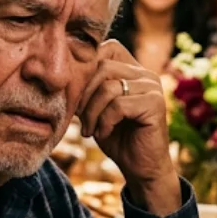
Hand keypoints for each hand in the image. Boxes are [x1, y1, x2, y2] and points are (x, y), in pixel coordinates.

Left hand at [78, 41, 179, 215]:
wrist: (141, 168)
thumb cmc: (117, 138)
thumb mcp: (95, 108)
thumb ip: (87, 88)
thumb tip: (61, 72)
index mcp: (133, 70)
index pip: (106, 48)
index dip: (86, 69)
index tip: (77, 97)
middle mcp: (146, 74)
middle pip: (103, 67)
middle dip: (84, 94)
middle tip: (80, 118)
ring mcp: (152, 88)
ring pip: (108, 87)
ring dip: (92, 112)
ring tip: (90, 130)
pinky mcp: (155, 105)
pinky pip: (118, 105)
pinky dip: (104, 121)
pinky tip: (103, 133)